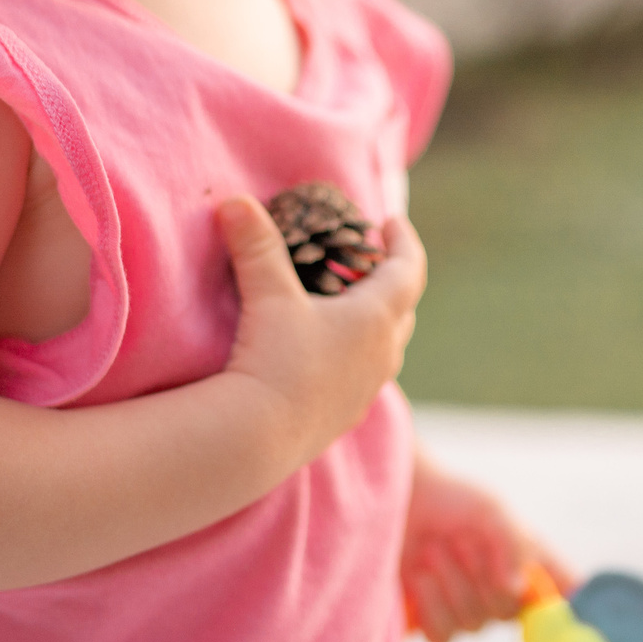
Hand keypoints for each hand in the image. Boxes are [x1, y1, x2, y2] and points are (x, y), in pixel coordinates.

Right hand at [216, 196, 424, 469]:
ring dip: (377, 322)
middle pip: (403, 309)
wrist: (259, 439)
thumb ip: (256, 246)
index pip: (408, 269)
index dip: (403, 242)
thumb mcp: (267, 295)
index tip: (393, 222)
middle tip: (370, 261)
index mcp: (377, 317)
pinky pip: (365, 377)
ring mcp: (367, 389)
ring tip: (352, 306)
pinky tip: (331, 356)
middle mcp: (383, 354)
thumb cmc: (274, 361)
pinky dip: (358, 356)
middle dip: (391, 280)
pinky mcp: (346, 416)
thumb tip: (234, 202)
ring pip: (387, 347)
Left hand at [401, 453, 574, 641]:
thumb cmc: (452, 499)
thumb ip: (512, 544)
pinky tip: (420, 576)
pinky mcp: (436, 623)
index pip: (566, 596)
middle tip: (460, 541)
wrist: (404, 500)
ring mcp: (472, 611)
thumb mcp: (490, 510)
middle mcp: (506, 593)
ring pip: (473, 625)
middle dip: (478, 574)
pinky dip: (431, 605)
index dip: (565, 609)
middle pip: (507, 613)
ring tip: (434, 549)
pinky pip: (443, 637)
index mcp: (530, 564)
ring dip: (450, 583)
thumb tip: (516, 590)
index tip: (550, 602)